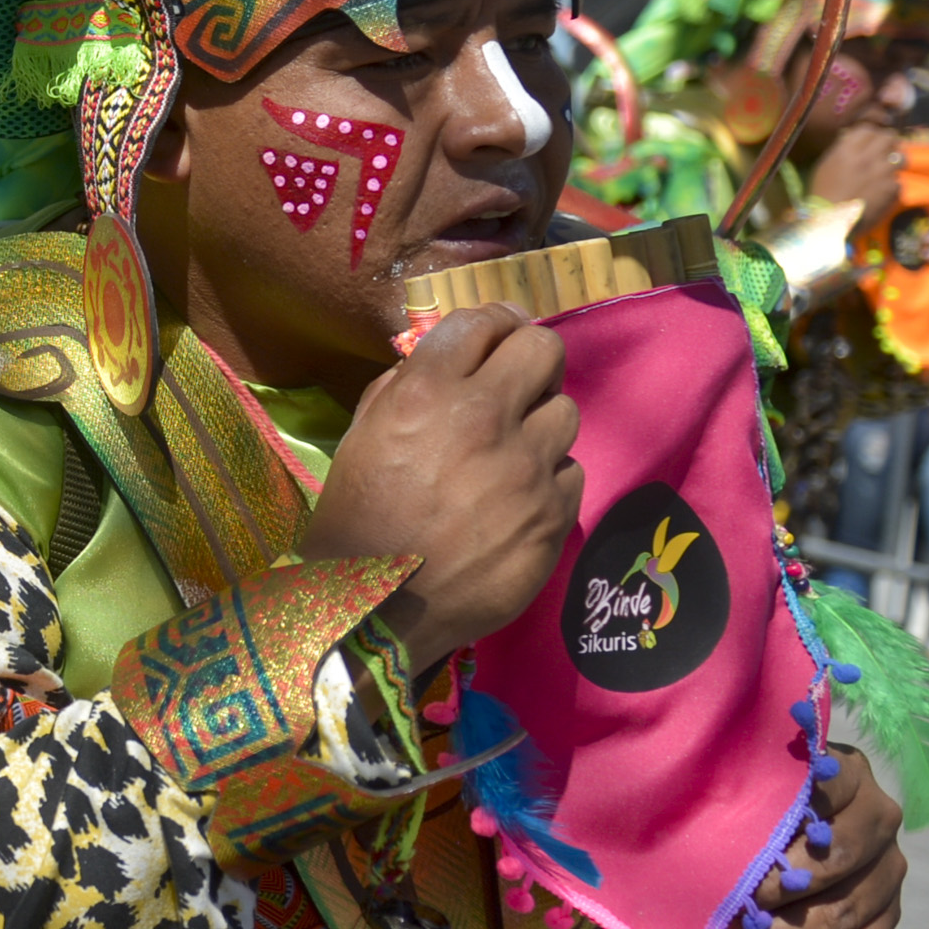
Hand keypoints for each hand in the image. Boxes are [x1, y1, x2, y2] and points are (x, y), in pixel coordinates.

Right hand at [300, 303, 583, 672]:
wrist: (376, 606)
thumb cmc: (356, 518)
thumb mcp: (362, 435)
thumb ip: (404, 388)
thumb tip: (448, 366)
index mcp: (427, 393)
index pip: (482, 323)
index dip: (493, 324)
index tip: (496, 338)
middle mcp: (483, 418)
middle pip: (544, 349)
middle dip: (530, 361)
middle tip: (516, 386)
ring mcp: (526, 468)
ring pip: (566, 411)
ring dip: (540, 423)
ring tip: (515, 451)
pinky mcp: (554, 515)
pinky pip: (571, 473)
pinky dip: (548, 480)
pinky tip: (519, 500)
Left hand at [729, 743, 904, 928]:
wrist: (780, 830)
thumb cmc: (749, 799)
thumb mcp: (740, 780)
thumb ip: (731, 788)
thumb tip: (695, 820)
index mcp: (845, 771)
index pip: (821, 793)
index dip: (776, 830)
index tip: (735, 855)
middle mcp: (880, 816)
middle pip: (835, 860)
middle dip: (776, 890)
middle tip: (730, 909)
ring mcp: (890, 868)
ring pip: (844, 912)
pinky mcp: (890, 912)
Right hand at [806, 123, 901, 218]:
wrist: (830, 220)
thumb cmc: (822, 192)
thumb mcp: (827, 164)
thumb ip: (843, 149)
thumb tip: (856, 140)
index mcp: (848, 149)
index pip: (869, 130)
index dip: (872, 135)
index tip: (872, 141)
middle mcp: (868, 156)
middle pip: (889, 137)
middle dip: (889, 143)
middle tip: (885, 151)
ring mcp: (883, 172)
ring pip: (900, 158)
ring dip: (893, 164)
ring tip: (885, 173)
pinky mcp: (892, 189)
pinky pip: (898, 181)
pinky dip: (891, 186)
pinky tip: (880, 193)